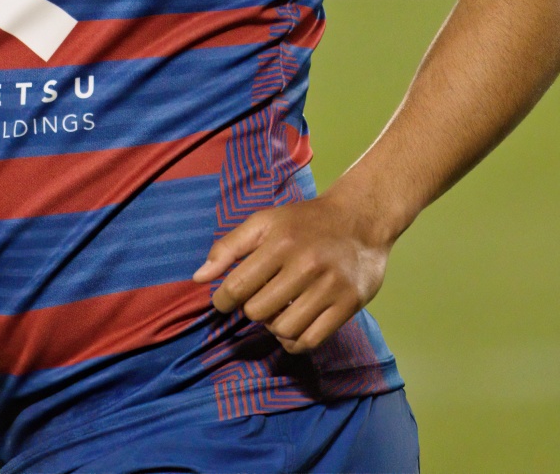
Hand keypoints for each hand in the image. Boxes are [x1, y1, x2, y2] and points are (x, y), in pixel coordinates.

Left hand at [192, 194, 392, 353]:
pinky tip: (292, 325)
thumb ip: (228, 247)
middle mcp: (306, 264)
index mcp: (281, 242)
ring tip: (277, 311)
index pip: (237, 288)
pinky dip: (294, 341)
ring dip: (273, 326)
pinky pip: (310, 341)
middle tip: (258, 299)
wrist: (361, 219)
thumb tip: (198, 278)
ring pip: (283, 330)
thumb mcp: (264, 222)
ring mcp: (330, 286)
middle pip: (258, 312)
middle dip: (251, 309)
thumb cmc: (304, 222)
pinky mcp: (349, 304)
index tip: (225, 301)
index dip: (223, 300)